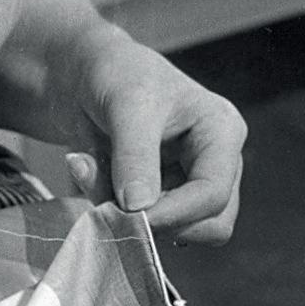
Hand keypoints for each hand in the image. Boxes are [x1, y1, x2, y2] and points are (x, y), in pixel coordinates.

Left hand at [63, 34, 246, 244]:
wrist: (82, 75)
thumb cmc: (116, 73)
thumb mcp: (126, 105)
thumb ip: (135, 156)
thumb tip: (140, 208)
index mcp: (222, 132)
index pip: (213, 193)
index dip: (173, 214)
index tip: (126, 215)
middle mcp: (217, 162)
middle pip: (210, 224)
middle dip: (158, 221)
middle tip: (109, 199)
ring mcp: (191, 183)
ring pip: (178, 232)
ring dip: (133, 217)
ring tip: (95, 176)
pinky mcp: (165, 197)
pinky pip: (148, 225)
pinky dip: (117, 212)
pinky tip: (95, 177)